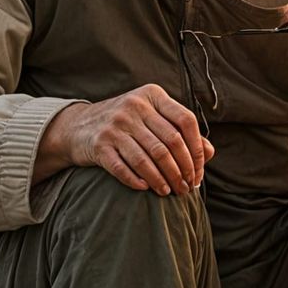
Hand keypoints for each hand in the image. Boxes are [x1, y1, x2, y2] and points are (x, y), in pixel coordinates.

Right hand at [54, 85, 214, 194]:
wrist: (77, 126)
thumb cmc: (126, 124)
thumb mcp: (152, 118)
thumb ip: (181, 132)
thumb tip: (210, 152)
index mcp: (152, 95)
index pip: (186, 121)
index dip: (197, 149)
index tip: (198, 171)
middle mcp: (134, 106)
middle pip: (170, 143)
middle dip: (183, 170)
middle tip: (187, 188)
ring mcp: (115, 125)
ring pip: (149, 158)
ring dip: (163, 179)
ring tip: (170, 192)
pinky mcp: (99, 144)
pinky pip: (124, 168)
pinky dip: (138, 180)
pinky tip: (147, 188)